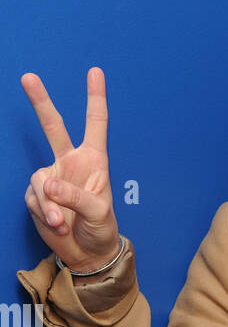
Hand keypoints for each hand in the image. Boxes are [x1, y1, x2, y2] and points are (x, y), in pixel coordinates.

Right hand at [21, 66, 118, 268]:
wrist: (86, 254)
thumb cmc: (100, 229)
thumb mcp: (98, 212)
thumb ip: (75, 197)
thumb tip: (50, 186)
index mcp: (93, 160)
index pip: (95, 124)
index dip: (95, 98)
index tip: (95, 72)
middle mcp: (70, 162)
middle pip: (53, 126)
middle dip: (40, 102)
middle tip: (28, 77)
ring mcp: (52, 178)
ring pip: (41, 180)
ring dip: (49, 204)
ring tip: (61, 223)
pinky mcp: (38, 195)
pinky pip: (34, 199)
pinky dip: (44, 213)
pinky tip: (56, 225)